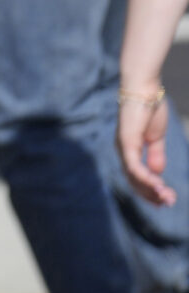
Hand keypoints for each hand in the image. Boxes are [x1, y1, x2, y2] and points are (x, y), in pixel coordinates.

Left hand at [122, 84, 176, 204]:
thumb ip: (155, 154)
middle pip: (134, 181)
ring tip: (167, 197)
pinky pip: (133, 166)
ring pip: (134, 177)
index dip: (150, 190)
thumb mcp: (155, 137)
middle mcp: (122, 150)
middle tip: (169, 202)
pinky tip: (158, 185)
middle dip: (152, 194)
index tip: (166, 199)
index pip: (136, 177)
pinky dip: (145, 178)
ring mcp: (123, 146)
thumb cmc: (150, 109)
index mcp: (129, 149)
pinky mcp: (126, 142)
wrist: (145, 90)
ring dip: (151, 190)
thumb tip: (156, 173)